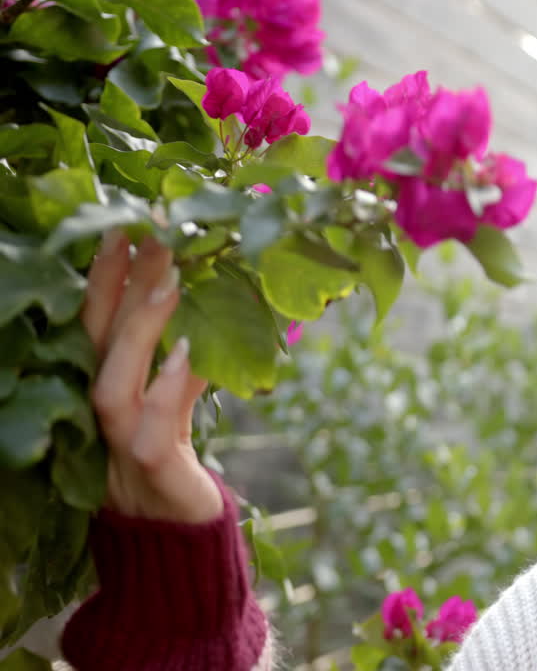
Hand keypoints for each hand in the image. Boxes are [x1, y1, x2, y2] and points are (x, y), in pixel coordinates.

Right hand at [82, 230, 222, 523]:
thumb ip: (180, 365)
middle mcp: (98, 414)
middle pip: (95, 342)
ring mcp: (117, 445)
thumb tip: (209, 307)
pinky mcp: (151, 471)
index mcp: (103, 391)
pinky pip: (152, 429)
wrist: (177, 543)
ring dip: (141, 329)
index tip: (125, 225)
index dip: (105, 279)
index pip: (95, 326)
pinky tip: (190, 354)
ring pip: (113, 384)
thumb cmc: (174, 468)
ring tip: (171, 281)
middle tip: (148, 231)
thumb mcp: (177, 407)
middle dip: (116, 286)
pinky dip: (170, 390)